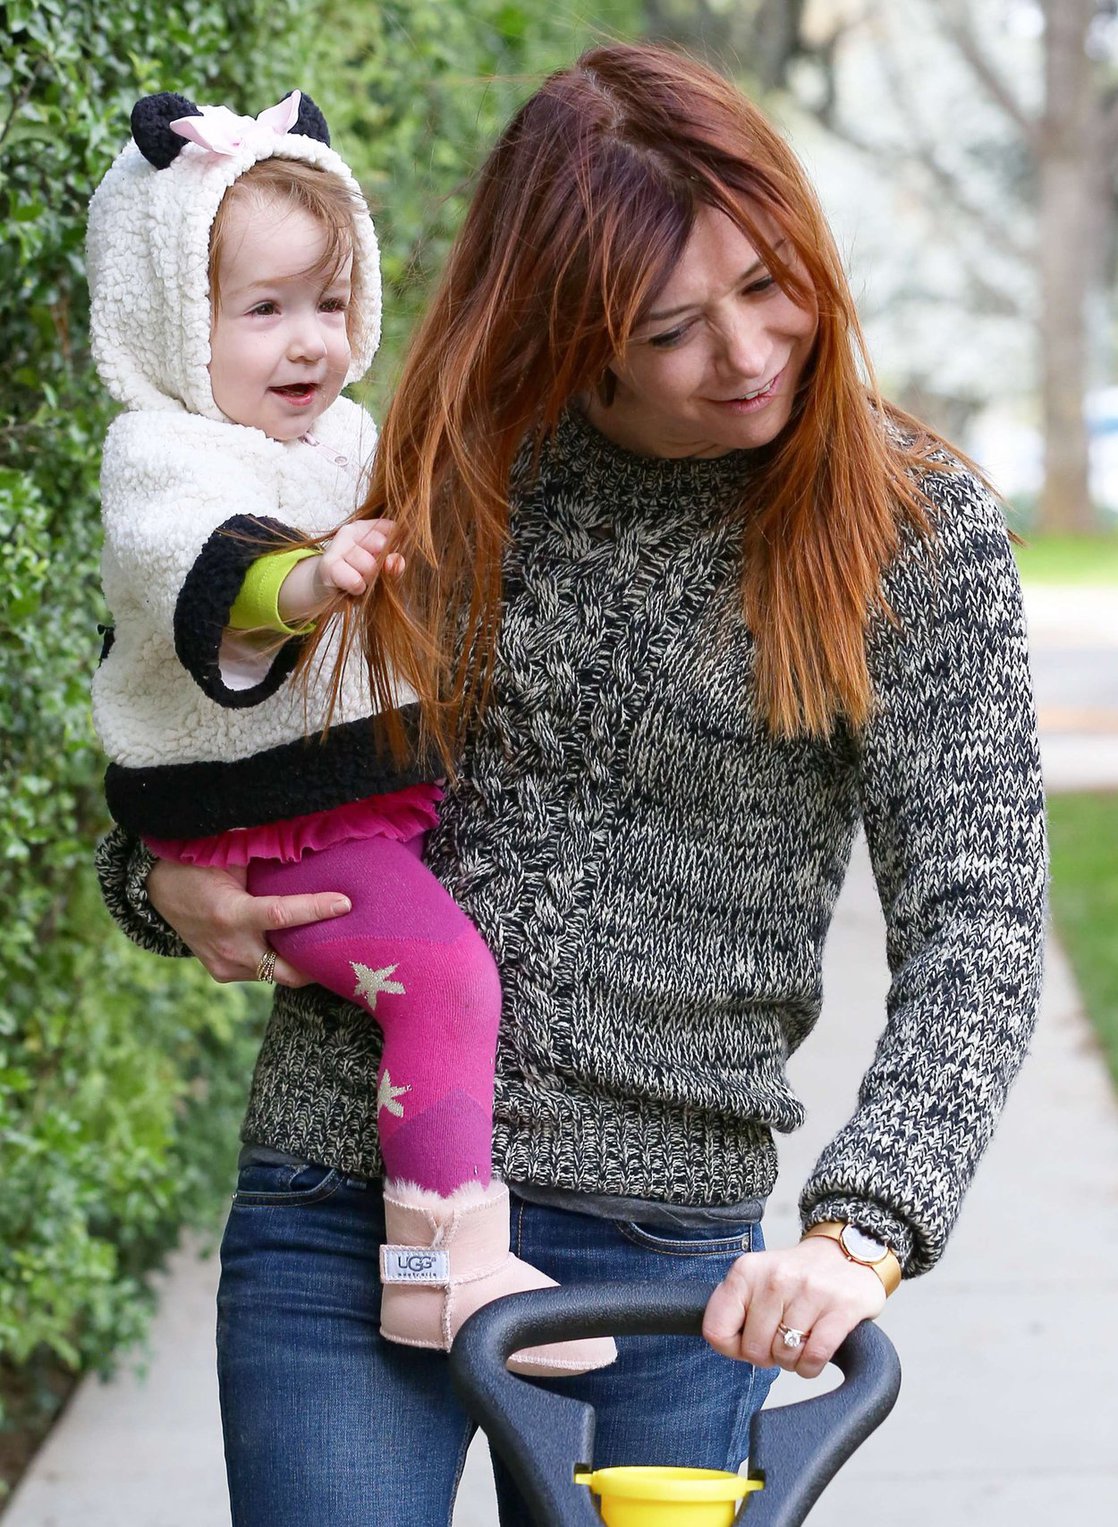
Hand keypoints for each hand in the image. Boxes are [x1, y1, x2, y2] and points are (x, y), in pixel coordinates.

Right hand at [147, 857, 350, 986]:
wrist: (157, 892)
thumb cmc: (196, 865)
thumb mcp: (225, 854)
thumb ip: (262, 853)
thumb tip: (303, 837)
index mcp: (229, 914)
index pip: (281, 916)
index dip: (316, 910)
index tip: (345, 903)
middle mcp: (230, 948)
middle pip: (288, 970)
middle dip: (319, 964)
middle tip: (347, 948)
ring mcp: (225, 966)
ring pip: (276, 973)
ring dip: (300, 960)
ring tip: (326, 942)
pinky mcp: (224, 973)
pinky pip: (262, 971)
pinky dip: (279, 959)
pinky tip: (295, 944)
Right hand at [277, 520, 403, 623]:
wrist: (328, 591)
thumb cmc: (359, 577)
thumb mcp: (382, 570)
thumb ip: (394, 565)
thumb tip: (394, 562)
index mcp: (367, 526)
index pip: (393, 530)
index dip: (394, 550)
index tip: (385, 561)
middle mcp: (351, 530)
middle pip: (382, 547)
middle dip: (380, 566)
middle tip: (367, 573)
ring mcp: (338, 544)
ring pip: (370, 566)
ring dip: (368, 580)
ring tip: (358, 580)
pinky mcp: (328, 565)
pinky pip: (355, 580)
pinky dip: (358, 588)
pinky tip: (353, 587)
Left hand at [702, 1235, 886, 1378]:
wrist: (846, 1254)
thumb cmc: (796, 1277)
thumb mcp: (755, 1280)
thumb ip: (732, 1309)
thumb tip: (722, 1342)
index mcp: (747, 1271)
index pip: (717, 1330)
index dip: (732, 1348)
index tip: (748, 1339)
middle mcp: (776, 1278)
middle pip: (754, 1350)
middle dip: (767, 1355)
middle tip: (780, 1339)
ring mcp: (810, 1291)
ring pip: (785, 1355)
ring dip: (792, 1360)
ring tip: (799, 1339)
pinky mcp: (841, 1308)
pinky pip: (814, 1358)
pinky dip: (811, 1366)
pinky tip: (814, 1351)